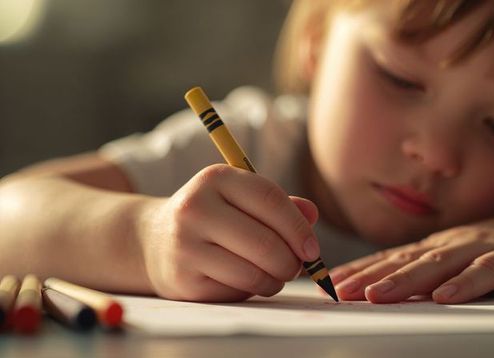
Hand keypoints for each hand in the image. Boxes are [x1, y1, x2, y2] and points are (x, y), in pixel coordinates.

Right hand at [138, 164, 319, 301]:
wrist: (154, 240)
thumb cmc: (214, 217)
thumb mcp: (242, 199)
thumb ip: (280, 205)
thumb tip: (312, 215)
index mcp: (216, 178)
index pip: (270, 199)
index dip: (298, 227)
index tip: (312, 249)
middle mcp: (196, 208)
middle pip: (264, 241)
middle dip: (292, 261)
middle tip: (298, 267)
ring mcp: (185, 244)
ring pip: (253, 271)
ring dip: (276, 279)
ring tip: (277, 275)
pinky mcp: (183, 278)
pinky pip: (236, 289)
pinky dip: (254, 289)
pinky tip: (252, 281)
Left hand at [330, 211, 493, 303]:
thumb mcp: (457, 259)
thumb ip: (427, 272)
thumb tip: (385, 289)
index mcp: (436, 246)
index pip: (391, 258)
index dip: (360, 270)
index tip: (331, 283)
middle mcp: (451, 244)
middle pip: (404, 262)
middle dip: (370, 277)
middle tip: (341, 292)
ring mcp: (480, 249)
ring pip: (437, 266)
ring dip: (405, 281)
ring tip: (376, 295)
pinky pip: (485, 273)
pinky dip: (464, 285)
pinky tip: (445, 297)